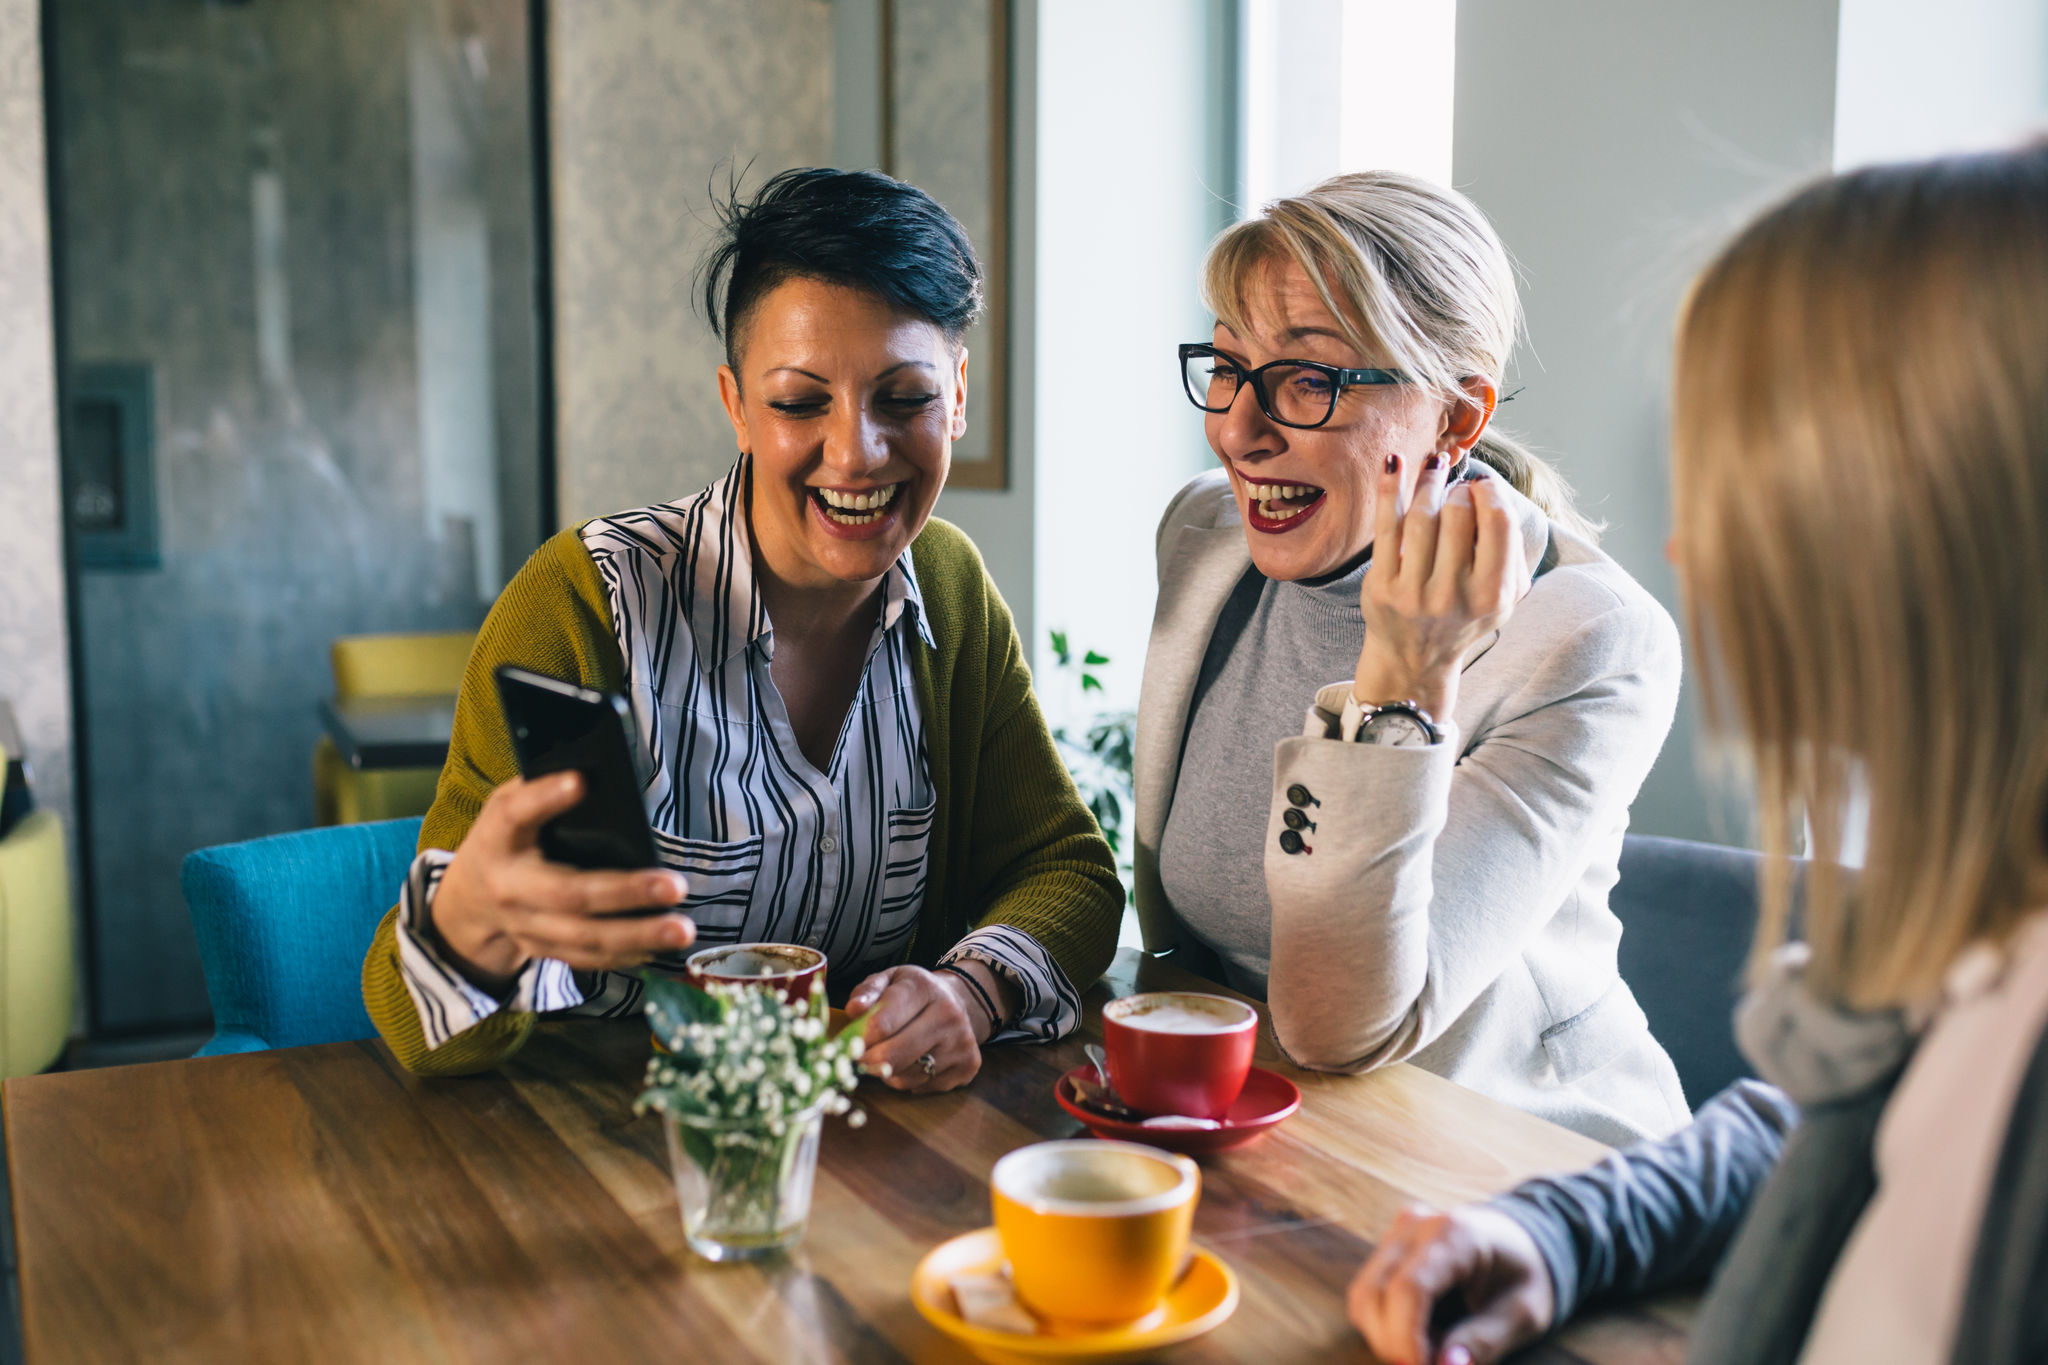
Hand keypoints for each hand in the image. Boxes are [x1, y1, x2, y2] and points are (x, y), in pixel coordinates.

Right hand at [426, 772, 695, 992]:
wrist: (467, 900)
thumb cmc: (506, 840)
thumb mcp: (509, 805)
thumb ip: (542, 789)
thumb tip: (600, 771)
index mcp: (498, 838)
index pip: (516, 814)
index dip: (545, 798)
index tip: (581, 781)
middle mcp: (509, 887)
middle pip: (569, 894)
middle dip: (625, 892)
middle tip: (675, 886)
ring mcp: (525, 925)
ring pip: (584, 937)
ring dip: (637, 935)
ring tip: (681, 929)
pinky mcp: (541, 950)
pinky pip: (586, 958)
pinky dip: (624, 955)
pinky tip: (658, 946)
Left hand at [845, 965, 993, 1093]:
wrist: (956, 1001)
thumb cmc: (912, 994)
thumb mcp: (888, 981)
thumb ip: (866, 993)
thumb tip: (854, 1010)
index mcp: (924, 987)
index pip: (882, 1023)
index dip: (858, 1040)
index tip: (850, 1045)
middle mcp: (949, 1013)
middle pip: (893, 1055)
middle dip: (868, 1061)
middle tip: (860, 1058)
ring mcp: (962, 1041)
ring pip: (906, 1077)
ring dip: (889, 1072)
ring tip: (889, 1055)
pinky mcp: (969, 1065)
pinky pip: (923, 1087)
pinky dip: (910, 1081)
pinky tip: (913, 1062)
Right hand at [1347, 1203, 1554, 1364]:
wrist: (1524, 1241)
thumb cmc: (1527, 1277)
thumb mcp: (1524, 1315)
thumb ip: (1484, 1342)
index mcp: (1456, 1233)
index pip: (1409, 1288)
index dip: (1406, 1338)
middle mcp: (1416, 1225)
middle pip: (1375, 1293)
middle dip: (1393, 1344)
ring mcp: (1397, 1232)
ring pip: (1363, 1296)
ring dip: (1385, 1337)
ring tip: (1427, 1352)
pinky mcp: (1388, 1246)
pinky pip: (1366, 1293)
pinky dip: (1383, 1325)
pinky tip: (1419, 1335)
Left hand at [1355, 454, 1530, 719]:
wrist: (1414, 661)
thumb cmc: (1463, 617)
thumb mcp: (1504, 598)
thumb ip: (1511, 551)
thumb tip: (1493, 490)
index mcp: (1493, 595)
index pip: (1499, 522)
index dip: (1490, 493)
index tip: (1481, 488)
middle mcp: (1454, 595)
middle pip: (1458, 513)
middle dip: (1458, 490)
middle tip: (1456, 490)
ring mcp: (1414, 592)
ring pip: (1421, 515)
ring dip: (1427, 481)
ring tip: (1433, 467)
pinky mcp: (1382, 586)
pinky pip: (1385, 525)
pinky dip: (1389, 488)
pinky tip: (1395, 463)